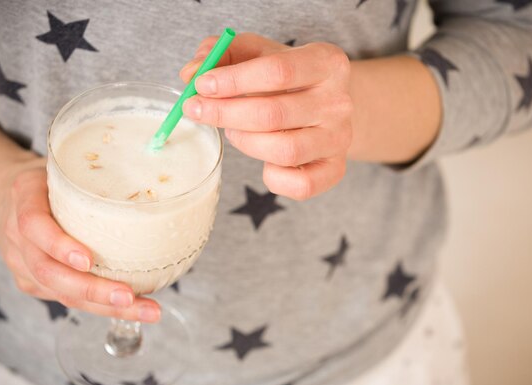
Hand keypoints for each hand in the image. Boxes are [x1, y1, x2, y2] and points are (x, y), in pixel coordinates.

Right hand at [0, 158, 160, 321]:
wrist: (8, 197)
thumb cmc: (47, 181)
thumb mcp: (62, 168)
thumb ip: (91, 176)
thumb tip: (150, 184)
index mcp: (25, 199)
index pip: (34, 226)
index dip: (59, 245)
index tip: (87, 260)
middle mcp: (18, 238)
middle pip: (49, 272)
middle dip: (92, 290)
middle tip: (129, 295)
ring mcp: (22, 264)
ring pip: (61, 293)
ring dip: (106, 306)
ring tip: (147, 309)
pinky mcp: (33, 283)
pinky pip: (67, 298)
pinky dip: (102, 306)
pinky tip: (133, 306)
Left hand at [180, 33, 352, 200]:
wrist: (326, 105)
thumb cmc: (287, 78)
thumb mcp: (258, 52)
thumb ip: (222, 54)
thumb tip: (191, 74)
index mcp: (327, 62)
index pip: (278, 71)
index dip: (233, 80)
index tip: (201, 86)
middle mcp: (339, 102)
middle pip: (275, 114)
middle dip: (225, 114)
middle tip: (198, 111)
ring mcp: (340, 139)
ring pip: (285, 151)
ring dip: (246, 142)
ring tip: (234, 131)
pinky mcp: (335, 169)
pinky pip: (300, 185)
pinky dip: (274, 178)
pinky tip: (263, 160)